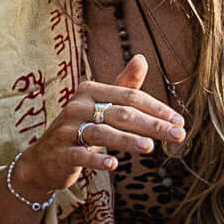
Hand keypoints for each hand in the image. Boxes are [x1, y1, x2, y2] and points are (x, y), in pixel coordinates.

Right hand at [7, 56, 185, 206]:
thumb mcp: (100, 105)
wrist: (45, 159)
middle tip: (178, 135)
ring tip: (150, 147)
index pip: (129, 96)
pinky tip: (113, 165)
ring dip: (127, 140)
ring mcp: (67, 130)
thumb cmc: (80, 128)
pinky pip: (80, 155)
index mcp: (89, 91)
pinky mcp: (61, 153)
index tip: (179, 121)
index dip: (156, 108)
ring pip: (101, 132)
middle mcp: (77, 107)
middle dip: (152, 125)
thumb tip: (142, 58)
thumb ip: (123, 85)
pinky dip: (96, 160)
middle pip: (120, 113)